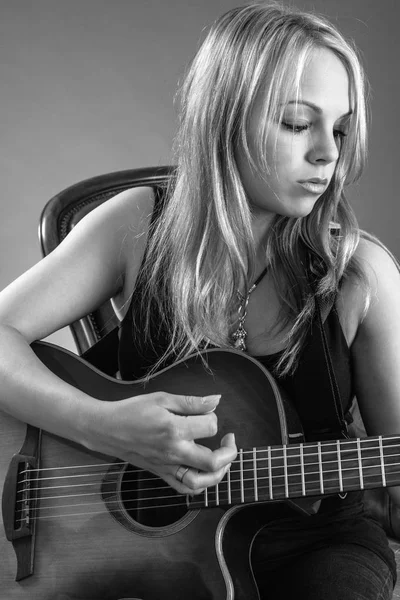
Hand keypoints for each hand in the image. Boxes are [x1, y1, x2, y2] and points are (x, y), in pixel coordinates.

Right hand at [84, 392, 236, 493]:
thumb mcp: (163, 398)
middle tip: (229, 439)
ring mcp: (166, 466)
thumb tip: (217, 400)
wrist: (106, 428)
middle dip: (229, 452)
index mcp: (174, 429)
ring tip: (223, 459)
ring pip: (200, 483)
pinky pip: (183, 488)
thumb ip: (192, 402)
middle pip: (212, 462)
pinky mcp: (161, 474)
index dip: (214, 417)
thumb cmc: (132, 410)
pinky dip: (199, 485)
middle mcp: (172, 452)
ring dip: (218, 473)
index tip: (207, 412)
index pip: (210, 427)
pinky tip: (204, 472)